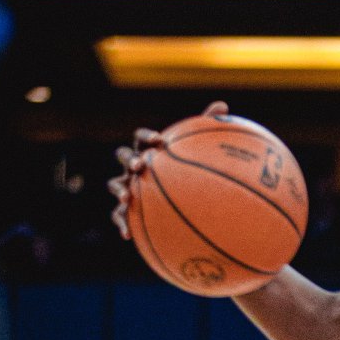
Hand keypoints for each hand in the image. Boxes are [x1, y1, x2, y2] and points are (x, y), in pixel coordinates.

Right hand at [109, 101, 228, 237]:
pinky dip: (121, 223)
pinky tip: (127, 235)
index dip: (147, 138)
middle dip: (130, 159)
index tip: (160, 142)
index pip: (142, 139)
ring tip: (126, 198)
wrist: (177, 203)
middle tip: (141, 166)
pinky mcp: (127, 211)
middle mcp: (134, 168)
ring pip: (115, 185)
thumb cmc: (186, 175)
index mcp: (148, 152)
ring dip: (119, 190)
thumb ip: (204, 132)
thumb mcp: (196, 154)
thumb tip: (223, 105)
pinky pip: (118, 216)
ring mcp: (128, 188)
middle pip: (123, 156)